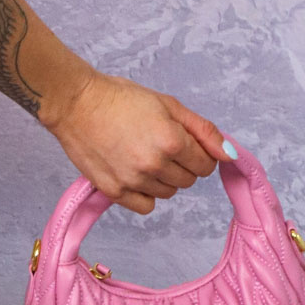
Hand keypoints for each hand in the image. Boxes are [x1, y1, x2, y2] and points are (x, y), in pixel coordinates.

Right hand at [41, 69, 232, 214]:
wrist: (74, 103)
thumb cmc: (119, 98)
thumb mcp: (167, 103)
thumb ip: (203, 130)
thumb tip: (229, 156)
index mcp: (172, 140)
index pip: (206, 165)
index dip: (197, 152)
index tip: (180, 141)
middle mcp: (154, 164)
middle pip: (188, 181)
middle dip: (180, 164)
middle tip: (157, 143)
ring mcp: (133, 180)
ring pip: (168, 193)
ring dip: (162, 178)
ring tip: (140, 154)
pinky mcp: (114, 191)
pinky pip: (146, 206)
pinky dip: (144, 193)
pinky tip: (133, 172)